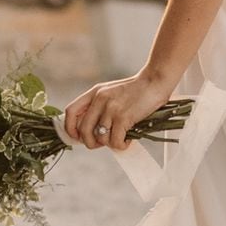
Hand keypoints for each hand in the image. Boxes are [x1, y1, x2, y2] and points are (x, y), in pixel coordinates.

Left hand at [62, 71, 176, 151]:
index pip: (70, 112)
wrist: (155, 81)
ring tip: (122, 138)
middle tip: (104, 143)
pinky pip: (115, 142)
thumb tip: (92, 131)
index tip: (78, 137)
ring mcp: (111, 108)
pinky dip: (122, 145)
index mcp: (94, 93)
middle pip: (83, 130)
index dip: (70, 128)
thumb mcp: (112, 93)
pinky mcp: (123, 117)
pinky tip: (129, 139)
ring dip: (111, 143)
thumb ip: (100, 106)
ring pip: (100, 138)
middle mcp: (100, 100)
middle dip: (91, 143)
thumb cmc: (137, 90)